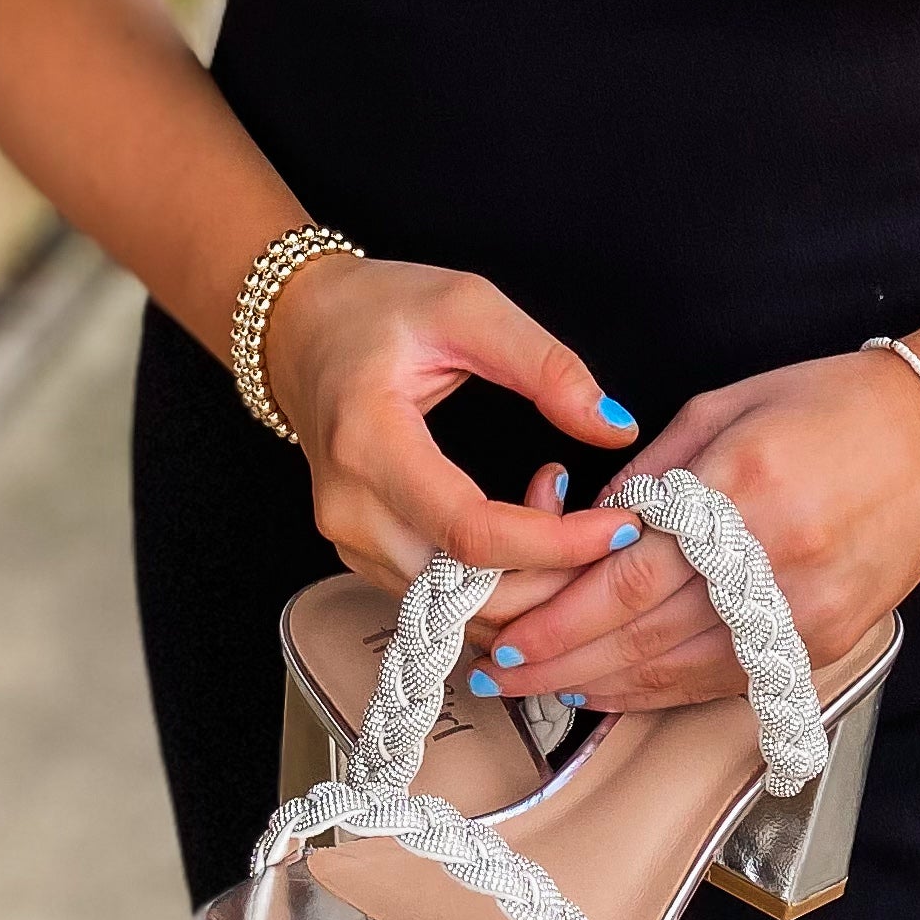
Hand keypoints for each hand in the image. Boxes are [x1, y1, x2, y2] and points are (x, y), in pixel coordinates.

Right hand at [265, 254, 635, 605]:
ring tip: (560, 505)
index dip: (557, 544)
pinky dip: (500, 583)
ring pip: (458, 613)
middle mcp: (350, 511)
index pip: (471, 534)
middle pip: (467, 593)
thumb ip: (546, 366)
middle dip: (555, 577)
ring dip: (530, 582)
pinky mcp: (363, 557)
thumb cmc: (378, 311)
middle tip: (604, 519)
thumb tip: (615, 428)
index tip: (618, 523)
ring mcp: (350, 542)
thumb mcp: (467, 306)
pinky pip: (442, 602)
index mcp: (369, 443)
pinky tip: (526, 525)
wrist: (300, 329)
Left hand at [481, 348, 919, 712]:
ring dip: (601, 685)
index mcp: (740, 489)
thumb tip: (582, 530)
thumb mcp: (723, 409)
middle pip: (642, 635)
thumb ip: (648, 476)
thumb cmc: (829, 407)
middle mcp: (773, 561)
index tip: (506, 631)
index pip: (626, 576)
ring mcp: (805, 612)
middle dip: (559, 659)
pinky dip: (663, 692)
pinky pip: (727, 682)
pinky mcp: (826, 643)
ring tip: (541, 687)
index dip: (557, 615)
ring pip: (679, 672)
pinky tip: (616, 689)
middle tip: (498, 673)